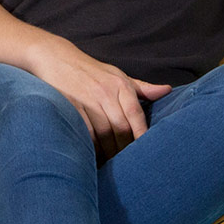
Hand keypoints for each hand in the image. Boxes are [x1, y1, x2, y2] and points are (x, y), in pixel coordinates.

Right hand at [26, 40, 173, 161]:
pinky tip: (95, 156)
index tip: (147, 152)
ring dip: (109, 152)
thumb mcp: (118, 75)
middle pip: (121, 128)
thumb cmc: (91, 71)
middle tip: (130, 164)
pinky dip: (91, 147)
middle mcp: (105, 92)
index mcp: (120, 85)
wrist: (56, 58)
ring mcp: (87, 100)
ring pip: (104, 134)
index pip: (136, 115)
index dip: (142, 135)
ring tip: (114, 164)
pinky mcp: (71, 108)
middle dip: (126, 148)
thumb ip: (142, 88)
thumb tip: (167, 90)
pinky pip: (85, 133)